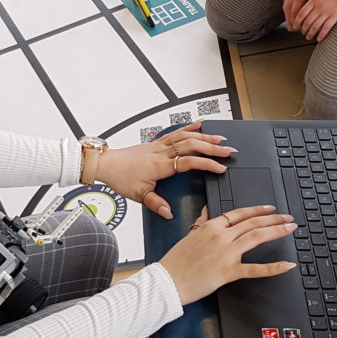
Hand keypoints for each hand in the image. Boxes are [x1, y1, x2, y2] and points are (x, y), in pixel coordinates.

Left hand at [95, 121, 236, 220]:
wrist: (106, 163)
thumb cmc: (121, 177)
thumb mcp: (138, 194)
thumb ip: (155, 203)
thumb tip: (169, 213)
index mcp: (160, 165)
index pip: (189, 162)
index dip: (207, 163)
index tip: (221, 168)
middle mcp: (162, 152)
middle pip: (192, 145)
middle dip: (213, 147)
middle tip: (229, 150)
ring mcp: (160, 145)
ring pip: (186, 136)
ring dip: (205, 136)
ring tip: (220, 139)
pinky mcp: (156, 142)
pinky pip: (175, 132)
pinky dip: (189, 127)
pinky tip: (199, 124)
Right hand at [157, 205, 297, 304]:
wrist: (167, 280)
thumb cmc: (175, 261)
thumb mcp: (188, 235)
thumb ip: (201, 222)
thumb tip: (207, 212)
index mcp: (211, 227)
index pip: (240, 213)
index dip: (258, 210)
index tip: (270, 208)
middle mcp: (221, 236)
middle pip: (253, 222)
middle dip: (274, 218)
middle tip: (288, 217)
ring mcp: (226, 253)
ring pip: (257, 236)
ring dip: (277, 231)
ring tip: (290, 228)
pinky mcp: (228, 271)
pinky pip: (255, 268)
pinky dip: (273, 267)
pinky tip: (287, 264)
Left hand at [294, 0, 336, 41]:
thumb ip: (314, 1)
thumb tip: (308, 9)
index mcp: (313, 0)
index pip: (301, 13)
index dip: (297, 22)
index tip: (296, 26)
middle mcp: (318, 7)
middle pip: (307, 21)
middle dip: (303, 29)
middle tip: (302, 33)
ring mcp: (326, 12)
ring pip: (315, 26)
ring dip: (310, 33)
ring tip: (308, 37)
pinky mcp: (335, 16)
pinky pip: (326, 28)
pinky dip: (321, 34)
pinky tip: (319, 38)